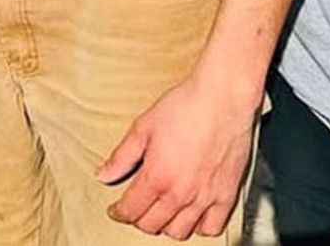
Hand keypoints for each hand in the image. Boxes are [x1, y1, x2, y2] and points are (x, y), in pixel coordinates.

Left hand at [97, 67, 258, 238]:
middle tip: (137, 208)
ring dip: (166, 225)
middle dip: (139, 219)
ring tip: (162, 211)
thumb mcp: (143, 127)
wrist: (223, 97)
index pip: (131, 210)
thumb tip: (103, 175)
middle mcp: (181, 193)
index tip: (117, 210)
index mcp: (157, 177)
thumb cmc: (185, 106)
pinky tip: (191, 215)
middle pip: (152, 225)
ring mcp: (205, 197)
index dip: (119, 212)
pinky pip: (212, 228)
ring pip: (179, 231)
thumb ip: (122, 156)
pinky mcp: (226, 194)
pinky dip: (199, 227)